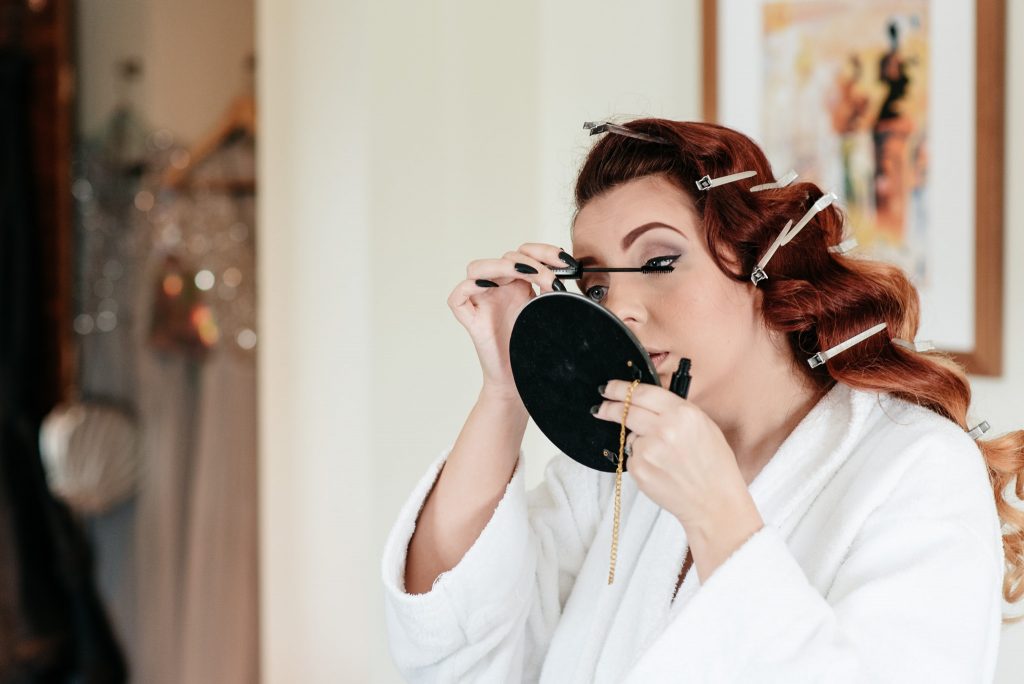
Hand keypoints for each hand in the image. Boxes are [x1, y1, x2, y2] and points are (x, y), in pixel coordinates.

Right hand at [447, 244, 574, 400]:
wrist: (522, 381)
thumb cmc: (533, 350)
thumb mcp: (550, 313)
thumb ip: (555, 290)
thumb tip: (569, 271)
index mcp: (518, 285)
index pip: (525, 253)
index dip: (544, 251)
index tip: (567, 262)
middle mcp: (499, 289)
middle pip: (505, 257)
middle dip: (531, 262)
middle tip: (551, 279)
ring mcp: (482, 302)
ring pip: (477, 268)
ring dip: (502, 266)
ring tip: (526, 276)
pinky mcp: (471, 320)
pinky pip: (458, 297)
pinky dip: (469, 286)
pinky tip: (489, 287)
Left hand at [593, 380, 763, 579]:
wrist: (714, 502)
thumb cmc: (714, 465)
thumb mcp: (703, 426)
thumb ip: (674, 410)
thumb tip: (644, 401)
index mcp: (683, 413)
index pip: (642, 393)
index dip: (621, 388)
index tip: (609, 387)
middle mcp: (664, 429)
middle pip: (625, 410)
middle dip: (609, 408)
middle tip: (601, 407)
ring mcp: (648, 450)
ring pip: (630, 437)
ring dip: (638, 442)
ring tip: (663, 457)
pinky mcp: (639, 470)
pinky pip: (632, 458)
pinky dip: (641, 461)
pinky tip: (660, 470)